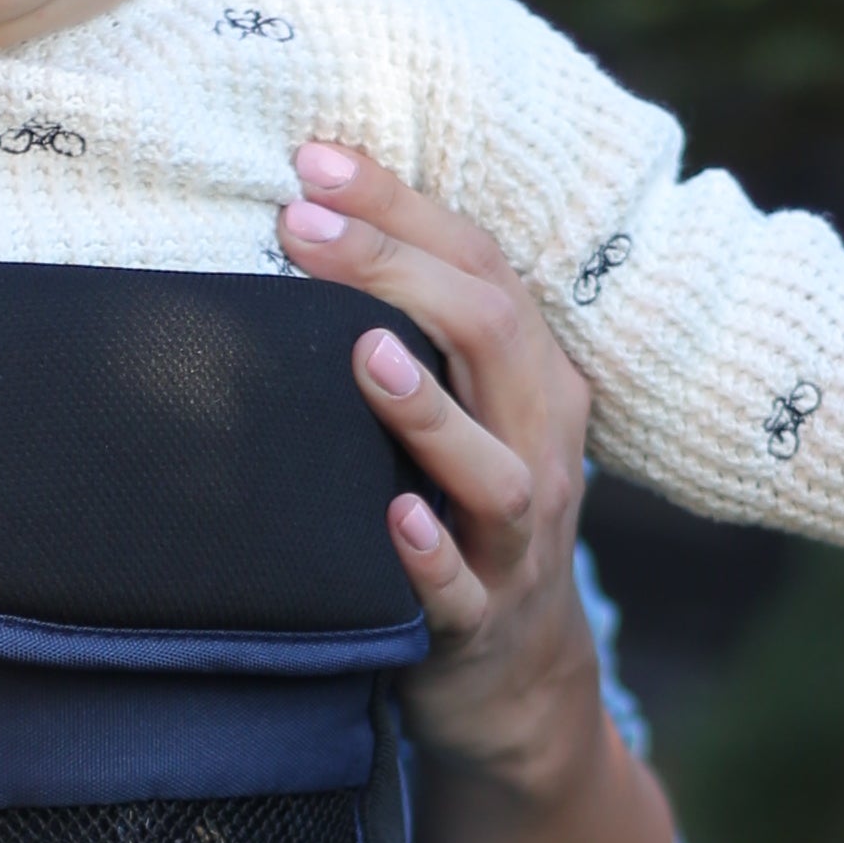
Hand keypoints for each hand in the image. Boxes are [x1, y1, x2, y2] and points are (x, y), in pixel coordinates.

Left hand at [275, 135, 679, 842]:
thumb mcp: (464, 413)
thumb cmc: (460, 516)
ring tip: (361, 352)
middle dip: (399, 272)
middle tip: (303, 226)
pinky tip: (389, 518)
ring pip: (497, 468)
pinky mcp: (482, 622)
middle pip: (492, 337)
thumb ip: (415, 329)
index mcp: (536, 377)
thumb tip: (307, 214)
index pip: (482, 265)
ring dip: (427, 410)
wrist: (515, 683)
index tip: (313, 159)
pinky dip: (429, 554)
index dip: (402, 207)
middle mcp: (540, 445)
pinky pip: (461, 589)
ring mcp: (517, 541)